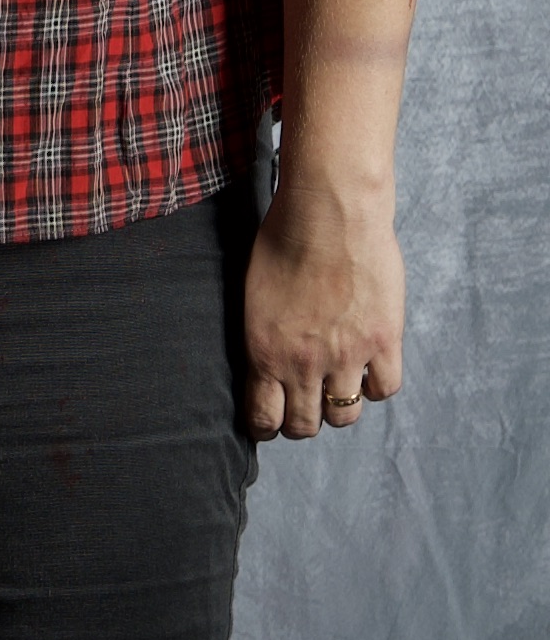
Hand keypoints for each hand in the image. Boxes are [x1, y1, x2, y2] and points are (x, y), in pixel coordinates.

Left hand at [242, 164, 403, 439]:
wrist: (328, 213)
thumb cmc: (282, 241)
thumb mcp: (254, 298)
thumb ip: (262, 338)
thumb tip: (267, 363)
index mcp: (265, 353)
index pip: (264, 418)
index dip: (268, 426)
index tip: (272, 420)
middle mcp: (303, 364)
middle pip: (306, 425)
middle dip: (303, 422)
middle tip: (306, 408)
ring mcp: (347, 356)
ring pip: (344, 414)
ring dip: (340, 407)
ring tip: (338, 390)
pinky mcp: (383, 340)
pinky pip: (385, 388)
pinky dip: (377, 385)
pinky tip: (370, 368)